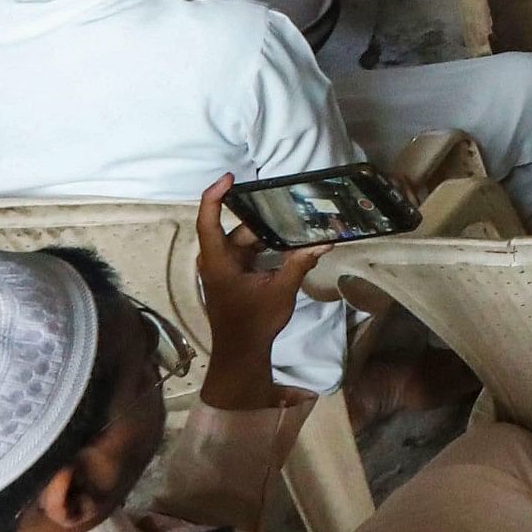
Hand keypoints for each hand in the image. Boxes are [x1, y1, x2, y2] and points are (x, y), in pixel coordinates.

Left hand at [194, 176, 325, 399]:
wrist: (241, 353)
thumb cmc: (254, 322)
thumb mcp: (281, 291)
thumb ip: (298, 264)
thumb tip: (323, 243)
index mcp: (219, 261)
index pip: (208, 220)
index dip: (214, 195)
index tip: (230, 178)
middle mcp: (217, 261)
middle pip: (237, 230)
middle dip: (263, 220)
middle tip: (290, 208)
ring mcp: (223, 270)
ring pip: (245, 242)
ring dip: (267, 236)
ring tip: (295, 226)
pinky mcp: (232, 277)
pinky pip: (248, 254)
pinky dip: (265, 249)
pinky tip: (288, 247)